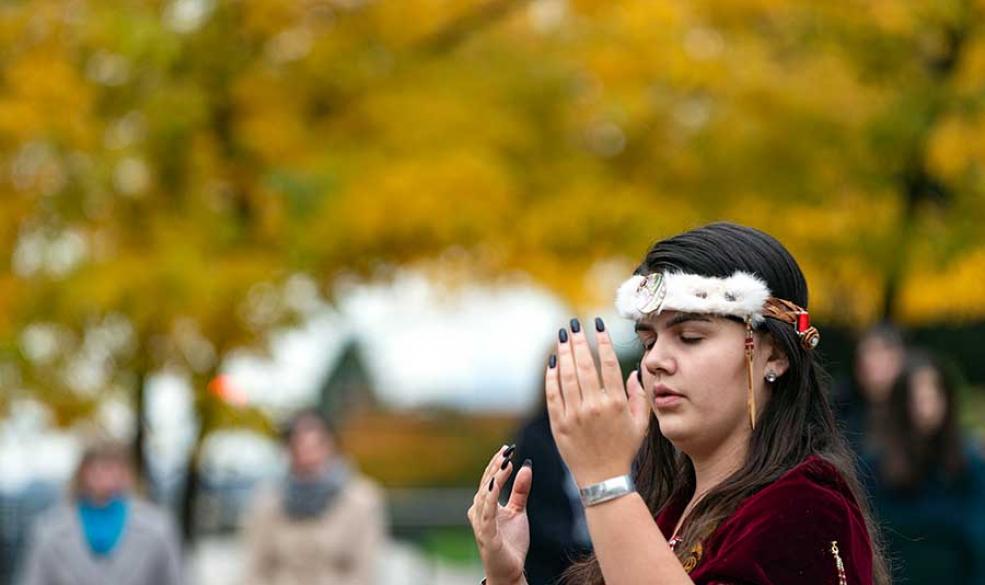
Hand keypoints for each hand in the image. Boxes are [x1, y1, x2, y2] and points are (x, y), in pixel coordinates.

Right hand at [467, 446, 531, 584]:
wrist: (510, 571)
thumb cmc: (511, 543)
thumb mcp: (519, 512)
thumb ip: (520, 490)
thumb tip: (526, 466)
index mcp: (485, 504)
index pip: (490, 478)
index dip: (497, 463)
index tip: (508, 448)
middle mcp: (479, 510)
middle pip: (486, 483)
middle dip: (495, 466)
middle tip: (507, 451)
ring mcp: (481, 522)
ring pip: (485, 494)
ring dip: (494, 477)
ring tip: (504, 463)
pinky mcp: (486, 534)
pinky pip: (487, 512)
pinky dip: (490, 497)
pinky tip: (495, 485)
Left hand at [546, 318, 650, 486]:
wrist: (603, 480)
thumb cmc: (623, 450)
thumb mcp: (640, 424)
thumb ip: (639, 396)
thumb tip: (634, 372)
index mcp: (616, 403)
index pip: (608, 363)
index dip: (602, 340)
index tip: (597, 324)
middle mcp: (595, 406)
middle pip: (584, 364)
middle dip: (579, 340)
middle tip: (574, 323)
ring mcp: (575, 415)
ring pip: (567, 375)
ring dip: (564, 352)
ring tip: (562, 336)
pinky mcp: (559, 424)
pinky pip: (553, 395)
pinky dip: (551, 376)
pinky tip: (552, 362)